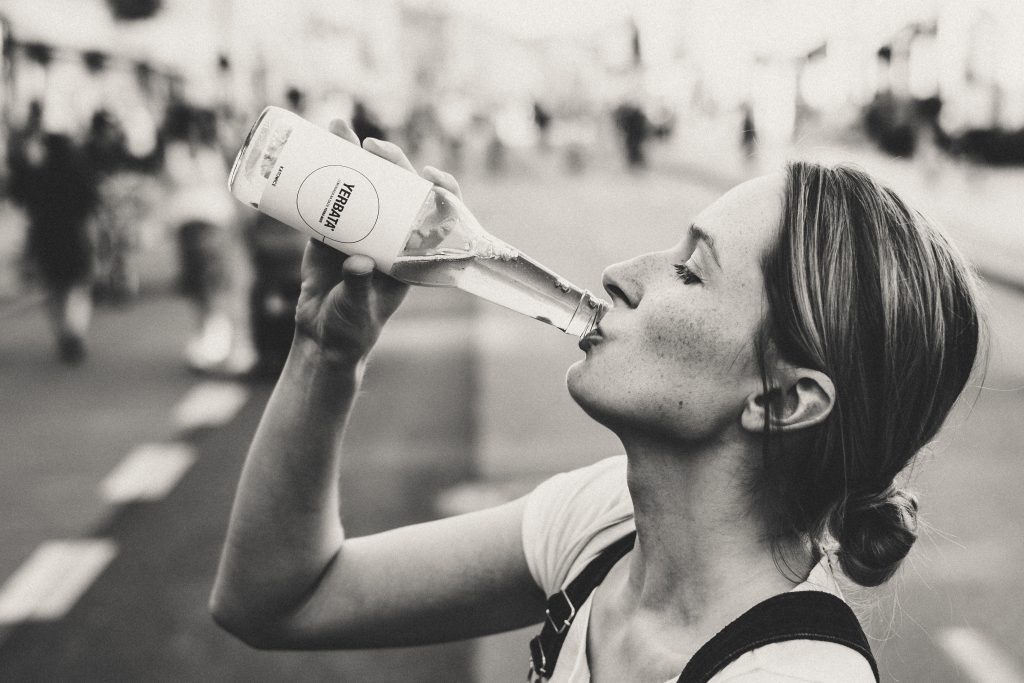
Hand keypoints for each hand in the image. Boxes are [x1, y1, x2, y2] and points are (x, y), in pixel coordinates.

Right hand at [292, 122, 462, 366]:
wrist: (321, 334)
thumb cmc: (352, 326)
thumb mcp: (358, 308)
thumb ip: (358, 287)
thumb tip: (358, 263)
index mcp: (410, 252)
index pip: (438, 214)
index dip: (441, 191)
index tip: (429, 175)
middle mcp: (389, 234)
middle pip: (397, 187)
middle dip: (390, 160)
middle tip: (372, 146)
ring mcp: (360, 228)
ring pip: (362, 183)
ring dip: (352, 154)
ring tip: (338, 126)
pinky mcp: (330, 229)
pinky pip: (330, 195)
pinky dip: (323, 171)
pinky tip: (316, 147)